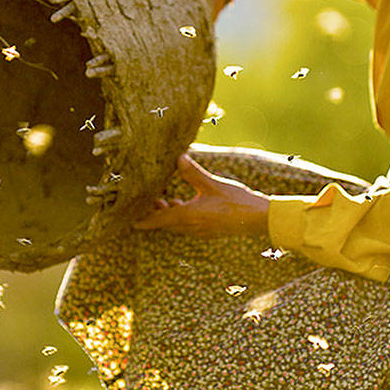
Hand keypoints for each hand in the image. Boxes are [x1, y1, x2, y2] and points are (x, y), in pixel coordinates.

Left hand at [134, 154, 270, 236]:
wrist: (259, 219)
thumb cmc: (236, 202)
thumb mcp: (212, 184)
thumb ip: (193, 173)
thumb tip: (178, 158)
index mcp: (188, 216)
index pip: (159, 219)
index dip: (144, 219)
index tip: (130, 221)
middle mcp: (192, 227)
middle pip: (166, 222)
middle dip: (155, 212)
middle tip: (148, 199)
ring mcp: (201, 230)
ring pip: (177, 224)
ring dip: (169, 213)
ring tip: (164, 199)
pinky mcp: (209, 230)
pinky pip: (188, 225)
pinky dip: (181, 215)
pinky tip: (185, 204)